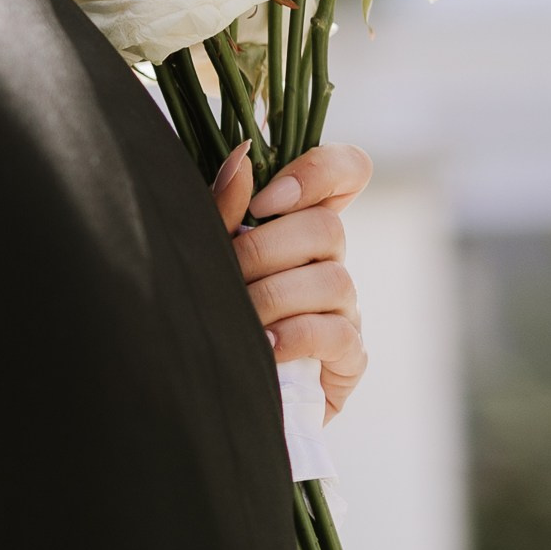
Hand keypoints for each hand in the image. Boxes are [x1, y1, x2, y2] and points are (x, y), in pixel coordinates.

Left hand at [211, 141, 370, 416]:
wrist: (202, 392)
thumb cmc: (202, 310)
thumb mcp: (205, 255)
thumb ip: (222, 208)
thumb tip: (242, 157)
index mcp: (296, 222)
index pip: (346, 170)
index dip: (319, 172)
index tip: (266, 199)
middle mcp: (328, 259)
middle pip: (327, 227)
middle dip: (263, 251)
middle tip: (226, 276)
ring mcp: (344, 307)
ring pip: (334, 280)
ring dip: (271, 297)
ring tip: (235, 318)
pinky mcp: (349, 355)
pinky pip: (335, 333)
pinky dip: (292, 337)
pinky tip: (261, 346)